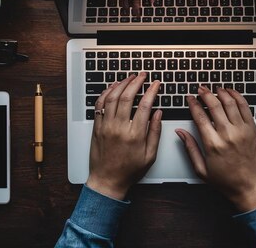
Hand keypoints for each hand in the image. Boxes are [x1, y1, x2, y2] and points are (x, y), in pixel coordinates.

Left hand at [86, 73, 162, 199]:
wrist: (107, 181)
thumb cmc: (129, 170)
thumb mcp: (150, 155)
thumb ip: (155, 133)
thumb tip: (158, 113)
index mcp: (135, 135)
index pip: (145, 105)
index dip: (151, 91)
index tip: (155, 84)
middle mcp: (119, 128)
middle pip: (127, 97)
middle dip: (136, 82)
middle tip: (142, 75)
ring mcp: (106, 126)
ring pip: (112, 98)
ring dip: (121, 84)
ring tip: (129, 78)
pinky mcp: (97, 127)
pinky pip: (99, 105)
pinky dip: (106, 93)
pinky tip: (113, 87)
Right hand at [175, 86, 255, 212]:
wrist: (249, 186)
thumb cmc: (225, 180)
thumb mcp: (201, 169)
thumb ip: (190, 148)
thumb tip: (180, 132)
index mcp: (213, 144)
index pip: (200, 116)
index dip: (193, 104)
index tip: (190, 98)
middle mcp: (228, 135)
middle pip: (214, 105)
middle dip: (205, 93)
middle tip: (201, 89)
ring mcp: (242, 131)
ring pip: (230, 103)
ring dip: (221, 92)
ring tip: (215, 88)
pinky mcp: (252, 130)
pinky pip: (245, 107)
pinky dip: (238, 97)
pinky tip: (231, 93)